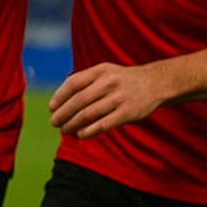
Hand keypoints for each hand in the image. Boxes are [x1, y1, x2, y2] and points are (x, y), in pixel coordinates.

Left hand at [48, 61, 169, 138]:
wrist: (155, 83)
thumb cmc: (121, 80)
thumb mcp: (104, 72)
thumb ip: (84, 81)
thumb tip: (59, 100)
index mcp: (100, 71)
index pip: (73, 84)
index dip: (59, 97)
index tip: (51, 107)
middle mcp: (108, 83)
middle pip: (78, 101)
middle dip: (63, 113)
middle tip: (54, 122)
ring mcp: (118, 98)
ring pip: (89, 114)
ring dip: (73, 124)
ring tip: (65, 130)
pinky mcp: (128, 113)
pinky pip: (103, 125)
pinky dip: (89, 131)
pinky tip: (80, 135)